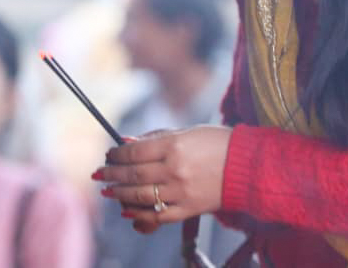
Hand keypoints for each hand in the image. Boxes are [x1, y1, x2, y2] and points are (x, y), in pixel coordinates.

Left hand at [93, 125, 232, 230]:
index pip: (135, 152)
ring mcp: (181, 191)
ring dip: (119, 194)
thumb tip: (128, 142)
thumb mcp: (188, 132)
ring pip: (140, 195)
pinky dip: (140, 215)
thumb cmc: (218, 143)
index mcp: (175, 145)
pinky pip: (158, 215)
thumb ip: (157, 137)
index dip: (117, 154)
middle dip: (112, 174)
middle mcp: (175, 169)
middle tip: (99, 174)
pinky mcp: (188, 209)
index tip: (110, 154)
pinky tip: (128, 211)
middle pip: (133, 174)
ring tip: (108, 192)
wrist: (247, 167)